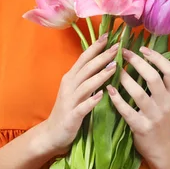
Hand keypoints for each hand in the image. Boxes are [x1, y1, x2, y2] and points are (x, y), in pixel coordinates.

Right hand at [43, 33, 118, 155]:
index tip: (109, 35)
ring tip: (114, 67)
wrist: (52, 133)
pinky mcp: (72, 116)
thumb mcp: (76, 89)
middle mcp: (69, 86)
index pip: (84, 58)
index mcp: (71, 77)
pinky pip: (83, 107)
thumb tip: (104, 60)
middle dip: (102, 56)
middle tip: (117, 47)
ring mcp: (70, 100)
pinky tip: (102, 95)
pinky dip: (92, 100)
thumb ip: (87, 76)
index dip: (95, 46)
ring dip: (100, 75)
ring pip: (86, 85)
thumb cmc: (68, 108)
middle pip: (87, 68)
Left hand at [107, 46, 169, 168]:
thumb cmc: (160, 115)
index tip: (143, 49)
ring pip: (139, 94)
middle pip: (153, 78)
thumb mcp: (167, 98)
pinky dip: (116, 99)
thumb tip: (143, 53)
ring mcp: (154, 116)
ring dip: (125, 79)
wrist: (161, 145)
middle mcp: (167, 103)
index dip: (157, 58)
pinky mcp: (141, 127)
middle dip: (138, 62)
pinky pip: (127, 111)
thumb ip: (159, 80)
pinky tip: (109, 89)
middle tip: (124, 53)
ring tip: (115, 69)